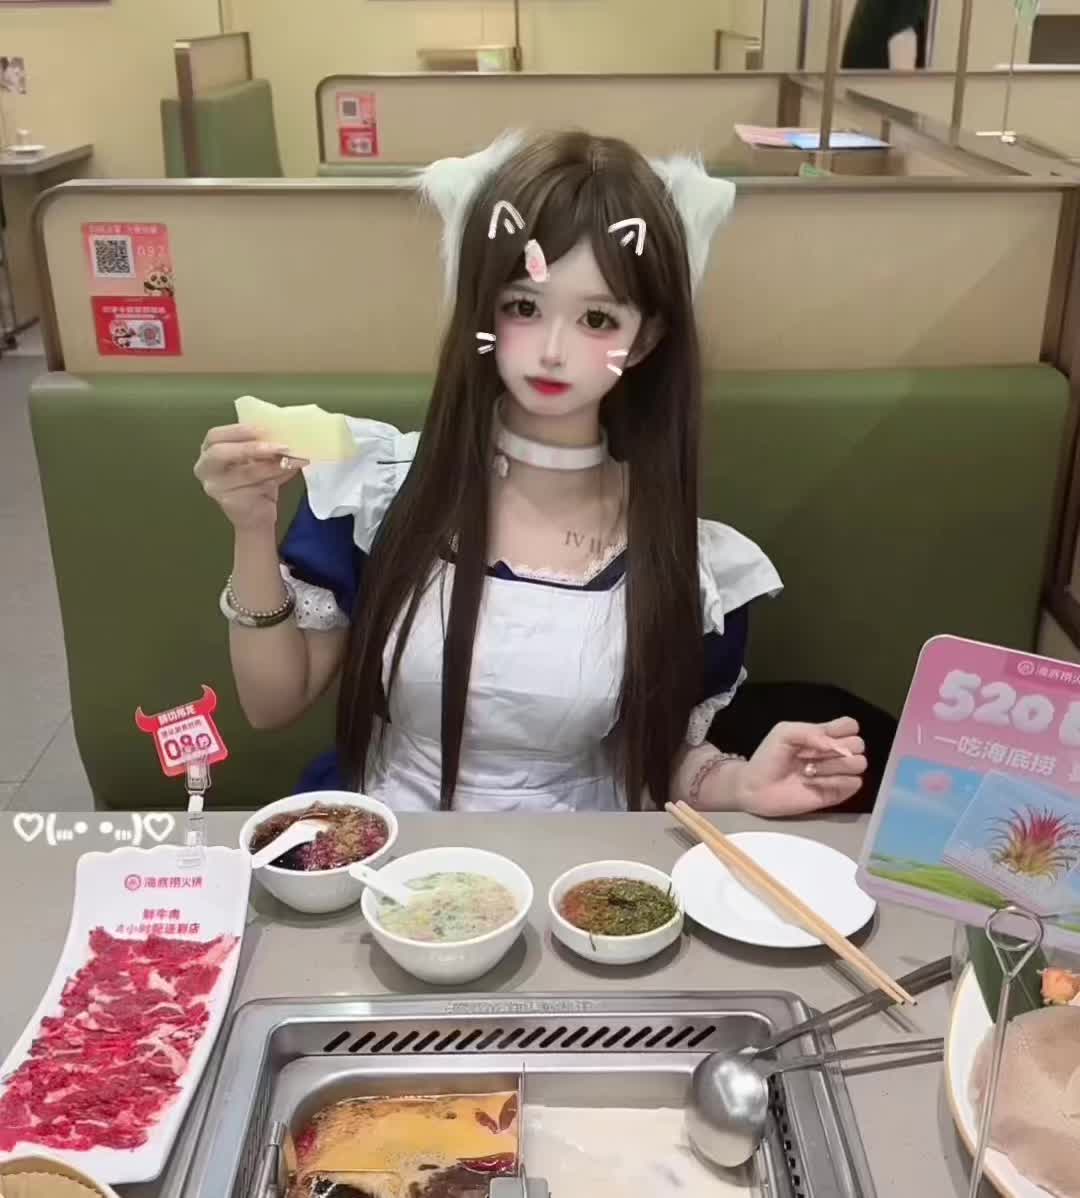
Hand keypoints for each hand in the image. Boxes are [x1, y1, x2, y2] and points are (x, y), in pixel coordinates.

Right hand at [194, 425, 307, 532]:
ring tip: (292, 459)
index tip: (263, 428)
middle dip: (251, 448)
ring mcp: (216, 487)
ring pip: (246, 472)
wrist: (255, 514)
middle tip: (279, 446)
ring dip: (273, 464)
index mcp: (208, 450)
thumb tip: (282, 431)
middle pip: (220, 453)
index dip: (237, 431)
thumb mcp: (252, 457)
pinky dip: (278, 477)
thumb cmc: (253, 480)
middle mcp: (205, 469)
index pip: (215, 436)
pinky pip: (257, 487)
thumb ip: (258, 443)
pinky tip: (290, 471)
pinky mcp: (231, 502)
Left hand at [734, 717, 866, 817]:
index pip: (851, 726)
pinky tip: (814, 784)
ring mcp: (837, 774)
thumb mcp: (784, 732)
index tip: (823, 736)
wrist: (756, 787)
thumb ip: (810, 731)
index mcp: (824, 735)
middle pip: (859, 744)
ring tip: (810, 770)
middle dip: (838, 749)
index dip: (842, 730)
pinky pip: (853, 784)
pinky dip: (834, 782)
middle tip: (812, 755)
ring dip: (834, 765)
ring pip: (859, 764)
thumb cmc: (769, 757)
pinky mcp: (837, 793)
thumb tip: (834, 744)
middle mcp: (835, 753)